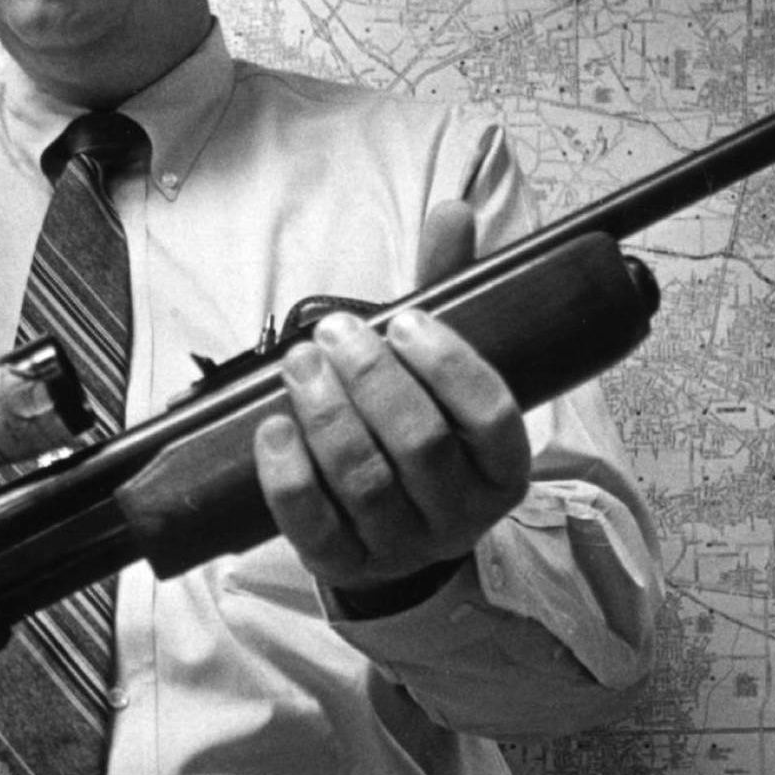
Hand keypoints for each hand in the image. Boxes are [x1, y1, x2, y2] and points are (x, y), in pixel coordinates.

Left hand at [254, 201, 532, 611]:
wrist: (393, 533)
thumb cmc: (422, 432)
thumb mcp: (441, 370)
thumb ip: (449, 295)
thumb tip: (452, 210)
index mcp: (502, 467)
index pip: (491, 416)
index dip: (448, 365)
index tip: (405, 320)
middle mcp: (461, 514)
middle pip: (419, 445)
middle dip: (371, 380)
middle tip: (335, 332)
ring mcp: (402, 546)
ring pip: (365, 482)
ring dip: (327, 414)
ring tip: (300, 363)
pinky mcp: (343, 565)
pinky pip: (313, 524)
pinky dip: (289, 473)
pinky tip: (272, 426)